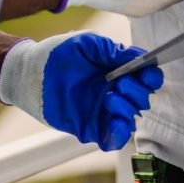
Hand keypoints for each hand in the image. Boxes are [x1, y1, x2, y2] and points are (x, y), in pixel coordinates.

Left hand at [0, 32, 163, 149]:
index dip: (151, 76)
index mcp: (117, 71)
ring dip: (127, 108)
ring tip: (110, 96)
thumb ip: (113, 51)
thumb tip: (138, 57)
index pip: (146, 77)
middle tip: (119, 82)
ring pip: (131, 120)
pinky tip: (114, 119)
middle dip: (137, 91)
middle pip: (142, 99)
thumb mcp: (89, 44)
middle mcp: (113, 92)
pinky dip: (119, 133)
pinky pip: (113, 139)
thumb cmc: (60, 53)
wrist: (32, 70)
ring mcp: (102, 111)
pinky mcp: (90, 127)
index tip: (147, 72)